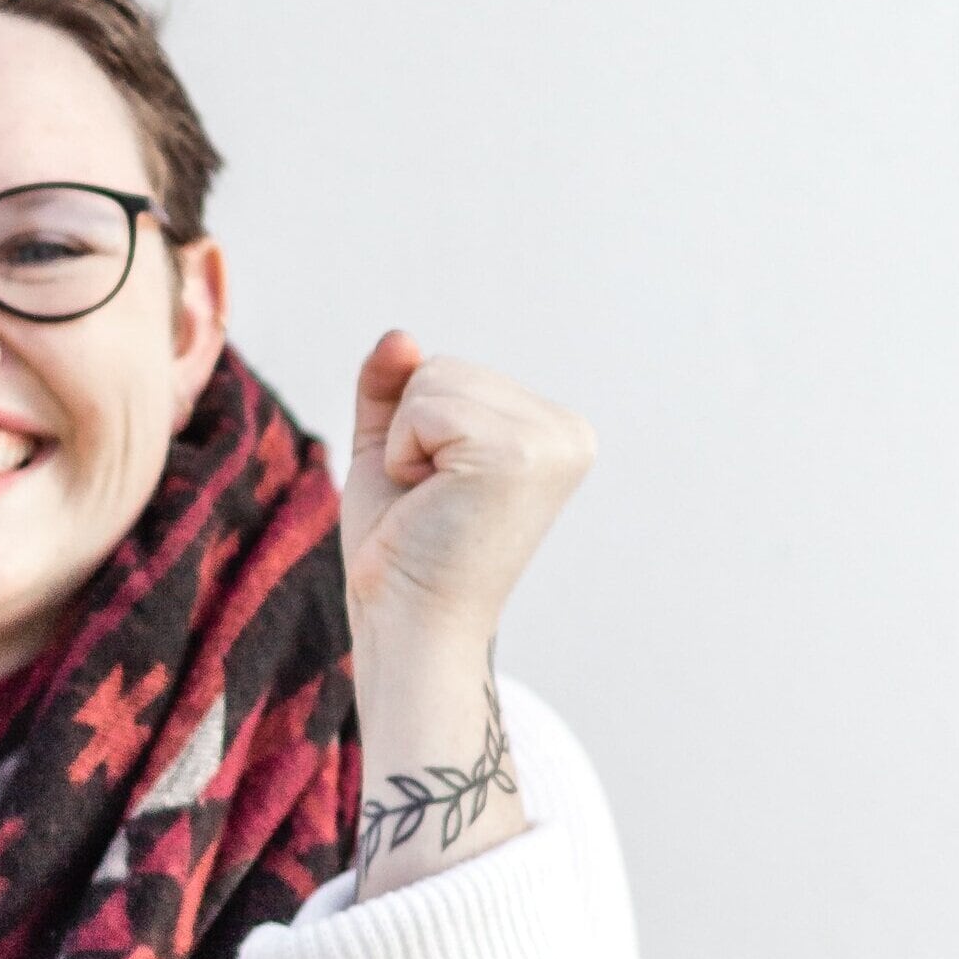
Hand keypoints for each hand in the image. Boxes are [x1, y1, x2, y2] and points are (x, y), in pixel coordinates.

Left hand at [338, 332, 596, 638]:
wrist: (405, 621)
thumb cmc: (400, 549)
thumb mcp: (391, 452)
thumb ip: (393, 390)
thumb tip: (399, 336)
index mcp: (554, 430)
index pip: (451, 371)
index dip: (414, 431)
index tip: (437, 494)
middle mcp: (567, 431)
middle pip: (442, 367)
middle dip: (409, 434)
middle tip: (430, 503)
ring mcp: (550, 441)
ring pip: (431, 379)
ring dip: (404, 447)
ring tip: (431, 504)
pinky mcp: (517, 454)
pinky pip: (423, 408)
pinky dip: (403, 456)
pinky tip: (428, 502)